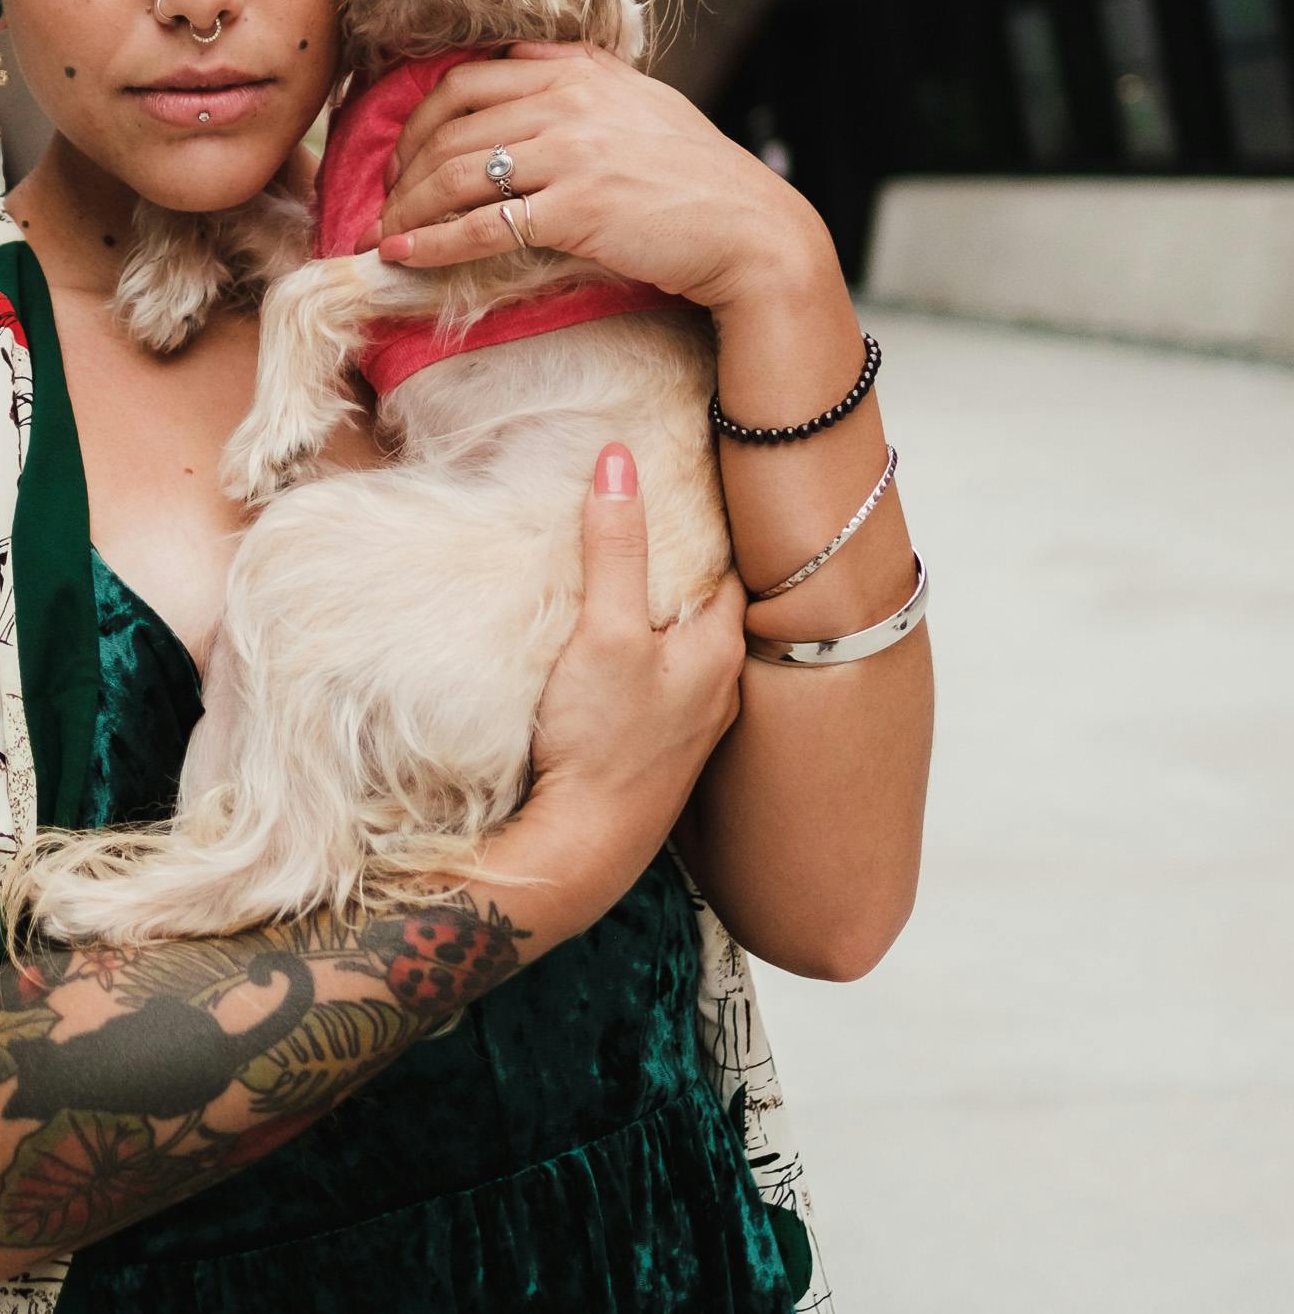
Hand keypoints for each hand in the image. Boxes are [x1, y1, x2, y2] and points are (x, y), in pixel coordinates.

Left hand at [369, 41, 831, 314]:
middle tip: (384, 201)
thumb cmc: (696, 176)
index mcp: (578, 67)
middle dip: (400, 167)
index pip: (467, 78)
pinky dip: (430, 243)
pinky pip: (481, 226)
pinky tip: (400, 257)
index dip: (418, 117)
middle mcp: (569, 99)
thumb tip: (522, 70)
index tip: (402, 153)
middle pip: (448, 125)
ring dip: (405, 208)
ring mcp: (572, 153)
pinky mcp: (576, 210)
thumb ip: (580, 83)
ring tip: (382, 235)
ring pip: (454, 173)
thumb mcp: (639, 104)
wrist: (751, 230)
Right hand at [521, 442, 744, 912]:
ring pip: (688, 643)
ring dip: (665, 609)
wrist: (580, 852)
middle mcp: (720, 686)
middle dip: (686, 558)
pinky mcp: (657, 751)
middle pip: (710, 601)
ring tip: (631, 567)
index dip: (709, 515)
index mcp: (720, 649)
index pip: (732, 560)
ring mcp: (691, 724)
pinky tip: (616, 648)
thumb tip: (618, 460)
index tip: (688, 473)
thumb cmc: (600, 744)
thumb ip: (614, 548)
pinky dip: (647, 651)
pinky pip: (663, 680)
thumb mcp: (603, 632)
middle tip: (655, 508)